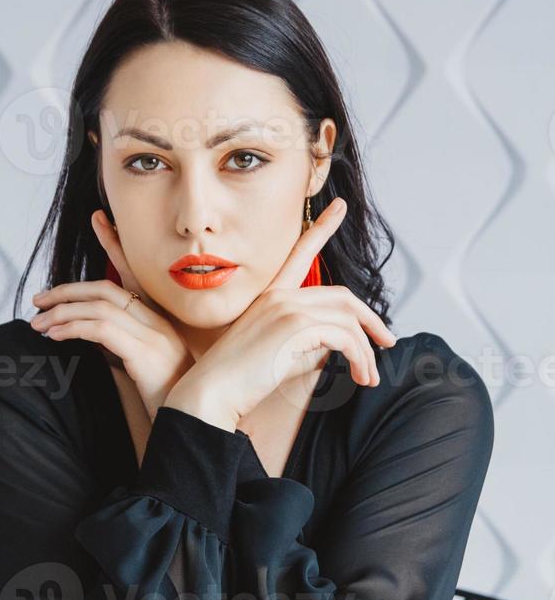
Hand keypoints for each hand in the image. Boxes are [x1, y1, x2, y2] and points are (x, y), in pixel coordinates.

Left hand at [30, 210, 193, 420]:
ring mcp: (154, 336)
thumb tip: (90, 336)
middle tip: (38, 299)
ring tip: (37, 322)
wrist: (189, 426)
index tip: (99, 220)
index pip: (135, 275)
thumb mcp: (142, 369)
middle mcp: (160, 322)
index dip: (116, 246)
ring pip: (101, 305)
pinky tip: (54, 335)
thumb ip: (122, 347)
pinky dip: (73, 327)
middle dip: (68, 289)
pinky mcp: (144, 352)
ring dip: (63, 311)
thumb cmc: (164, 403)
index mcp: (161, 322)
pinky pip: (101, 328)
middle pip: (109, 288)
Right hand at [165, 197, 396, 426]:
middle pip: (343, 297)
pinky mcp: (295, 326)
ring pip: (348, 321)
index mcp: (269, 296)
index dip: (322, 228)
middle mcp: (279, 295)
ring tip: (369, 378)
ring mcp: (286, 307)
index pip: (299, 253)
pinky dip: (360, 358)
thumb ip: (305, 341)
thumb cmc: (239, 380)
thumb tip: (337, 346)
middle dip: (371, 320)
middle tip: (387, 342)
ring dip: (366, 351)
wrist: (213, 392)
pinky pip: (345, 338)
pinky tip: (360, 376)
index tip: (339, 208)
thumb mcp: (275, 352)